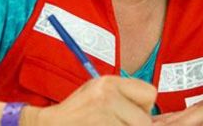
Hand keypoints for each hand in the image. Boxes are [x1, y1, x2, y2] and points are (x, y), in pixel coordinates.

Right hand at [22, 75, 156, 125]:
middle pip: (145, 119)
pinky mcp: (100, 124)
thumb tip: (154, 116)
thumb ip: (124, 99)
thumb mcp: (98, 96)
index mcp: (109, 81)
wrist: (48, 125)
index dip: (144, 109)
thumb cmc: (75, 115)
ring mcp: (102, 109)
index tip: (129, 116)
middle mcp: (107, 92)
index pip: (150, 93)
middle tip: (115, 124)